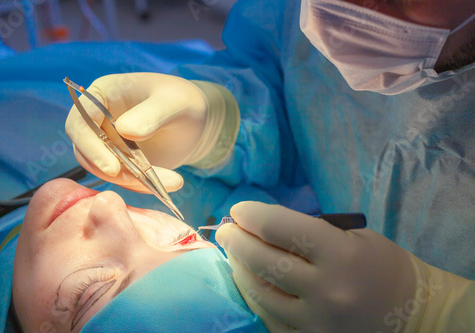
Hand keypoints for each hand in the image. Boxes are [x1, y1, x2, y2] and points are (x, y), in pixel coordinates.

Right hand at [65, 73, 238, 192]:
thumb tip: (124, 130)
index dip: (89, 147)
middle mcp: (97, 120)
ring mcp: (107, 144)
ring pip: (105, 171)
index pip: (79, 122)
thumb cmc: (184, 101)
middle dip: (115, 171)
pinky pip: (122, 180)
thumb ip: (151, 114)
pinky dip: (143, 186)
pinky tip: (172, 182)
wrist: (197, 120)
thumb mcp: (173, 103)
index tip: (112, 168)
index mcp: (101, 96)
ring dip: (134, 182)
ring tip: (173, 180)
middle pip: (87, 152)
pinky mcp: (120, 163)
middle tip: (146, 181)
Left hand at [216, 201, 436, 332]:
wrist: (413, 315)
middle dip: (236, 240)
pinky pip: (270, 317)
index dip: (251, 215)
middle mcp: (325, 290)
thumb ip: (311, 232)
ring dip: (239, 268)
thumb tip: (265, 227)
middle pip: (262, 260)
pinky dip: (255, 296)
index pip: (279, 227)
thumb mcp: (354, 236)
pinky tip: (249, 281)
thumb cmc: (384, 267)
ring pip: (259, 292)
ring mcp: (316, 322)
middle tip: (226, 230)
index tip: (239, 210)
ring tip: (233, 253)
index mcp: (340, 254)